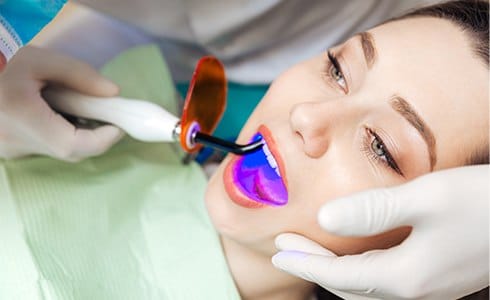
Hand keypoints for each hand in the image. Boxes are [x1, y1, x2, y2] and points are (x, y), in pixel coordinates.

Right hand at [0, 46, 123, 160]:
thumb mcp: (38, 59)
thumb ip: (79, 75)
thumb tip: (112, 93)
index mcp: (20, 116)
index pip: (73, 145)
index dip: (103, 140)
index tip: (119, 125)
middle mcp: (13, 141)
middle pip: (69, 150)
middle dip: (94, 135)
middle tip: (104, 113)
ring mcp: (7, 149)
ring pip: (57, 149)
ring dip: (75, 132)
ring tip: (71, 105)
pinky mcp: (6, 149)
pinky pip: (43, 147)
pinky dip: (58, 132)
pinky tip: (53, 112)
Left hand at [272, 165, 488, 298]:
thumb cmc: (482, 203)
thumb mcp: (425, 199)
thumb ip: (372, 210)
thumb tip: (325, 217)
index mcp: (406, 277)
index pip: (339, 276)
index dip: (305, 264)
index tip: (278, 253)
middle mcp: (415, 291)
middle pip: (349, 285)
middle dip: (313, 267)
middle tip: (284, 251)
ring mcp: (428, 288)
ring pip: (366, 287)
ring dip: (334, 270)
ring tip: (309, 253)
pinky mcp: (437, 278)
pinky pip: (384, 282)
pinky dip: (358, 271)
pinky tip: (352, 255)